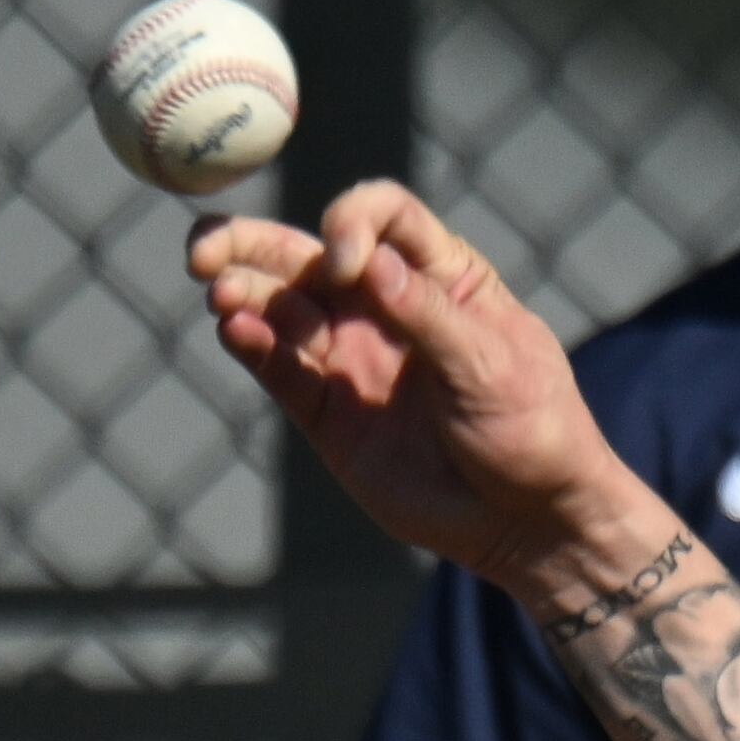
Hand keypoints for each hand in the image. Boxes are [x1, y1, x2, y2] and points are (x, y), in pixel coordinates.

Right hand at [189, 181, 634, 585]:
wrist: (529, 522)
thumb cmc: (533, 432)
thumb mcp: (493, 367)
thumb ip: (428, 316)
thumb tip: (372, 263)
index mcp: (443, 278)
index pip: (385, 218)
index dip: (354, 222)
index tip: (348, 263)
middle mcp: (387, 306)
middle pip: (306, 253)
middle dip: (251, 242)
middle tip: (206, 248)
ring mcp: (353, 356)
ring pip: (279, 306)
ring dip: (242, 292)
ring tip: (220, 293)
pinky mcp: (328, 410)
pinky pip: (278, 366)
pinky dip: (251, 344)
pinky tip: (235, 331)